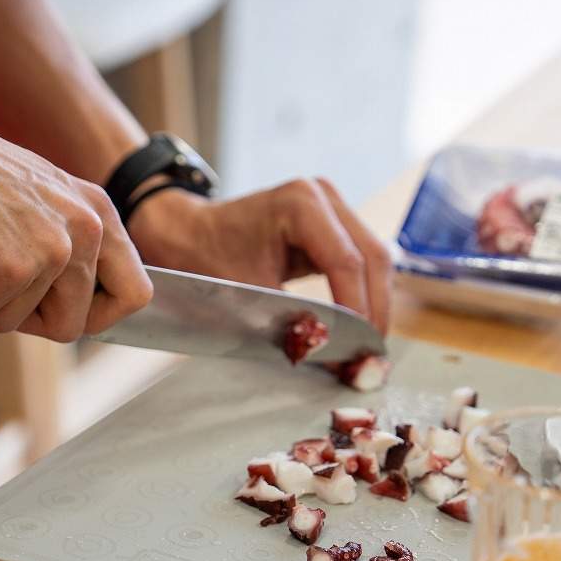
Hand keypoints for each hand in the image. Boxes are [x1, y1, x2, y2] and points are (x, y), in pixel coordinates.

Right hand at [0, 97, 150, 341]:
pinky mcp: (9, 270)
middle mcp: (86, 230)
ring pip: (20, 324)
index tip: (60, 311)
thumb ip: (67, 243)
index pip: (135, 292)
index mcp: (100, 212)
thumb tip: (75, 306)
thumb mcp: (39, 199)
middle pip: (73, 324)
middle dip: (26, 318)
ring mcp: (50, 251)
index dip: (97, 315)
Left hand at [127, 179, 392, 332]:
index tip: (360, 352)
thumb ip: (296, 326)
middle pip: (372, 258)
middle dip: (374, 312)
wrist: (186, 234)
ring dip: (374, 306)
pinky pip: (361, 262)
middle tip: (370, 357)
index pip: (347, 263)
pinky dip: (362, 295)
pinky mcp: (332, 224)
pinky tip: (358, 328)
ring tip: (366, 349)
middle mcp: (323, 197)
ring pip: (374, 261)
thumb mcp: (248, 297)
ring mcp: (331, 207)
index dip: (358, 312)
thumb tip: (339, 363)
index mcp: (300, 203)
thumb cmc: (206, 258)